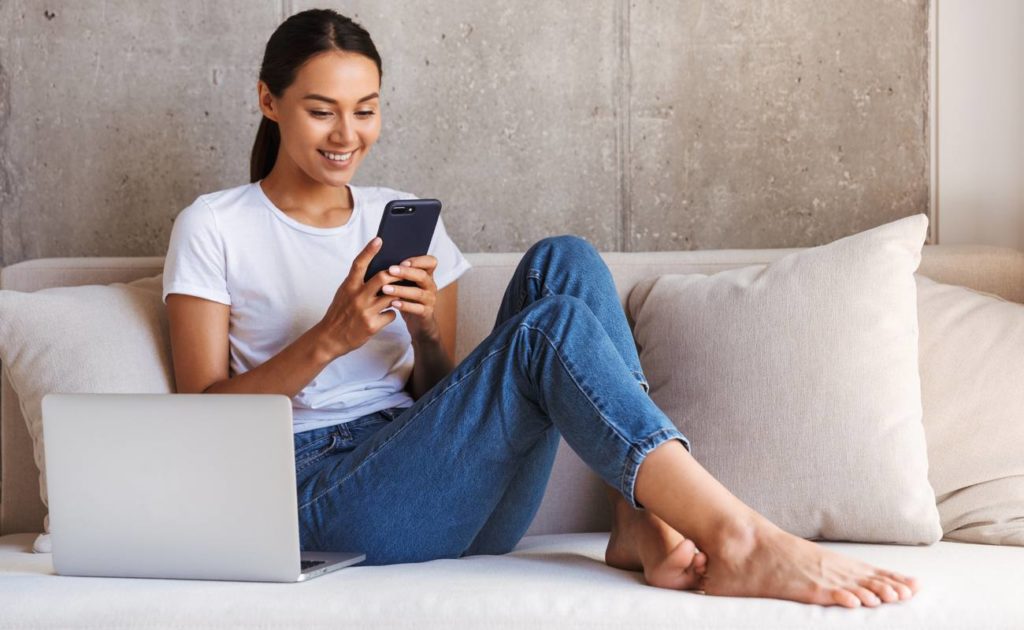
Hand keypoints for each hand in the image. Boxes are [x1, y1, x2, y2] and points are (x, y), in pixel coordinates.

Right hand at [316, 237, 404, 359]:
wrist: (330, 338)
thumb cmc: (339, 312)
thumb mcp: (344, 293)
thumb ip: (358, 282)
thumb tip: (377, 270)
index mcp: (349, 286)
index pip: (359, 264)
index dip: (369, 251)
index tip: (379, 239)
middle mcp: (357, 297)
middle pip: (382, 278)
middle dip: (395, 274)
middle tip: (404, 272)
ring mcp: (365, 312)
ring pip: (391, 297)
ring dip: (398, 295)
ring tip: (400, 293)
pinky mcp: (372, 326)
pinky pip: (391, 315)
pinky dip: (392, 313)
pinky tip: (387, 314)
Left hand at [379, 254, 438, 340]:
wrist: (417, 321)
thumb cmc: (407, 298)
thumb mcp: (405, 284)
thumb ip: (399, 274)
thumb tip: (379, 262)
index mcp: (426, 275)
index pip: (430, 262)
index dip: (418, 260)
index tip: (402, 261)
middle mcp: (430, 286)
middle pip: (423, 276)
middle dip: (406, 272)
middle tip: (390, 270)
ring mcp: (430, 300)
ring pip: (418, 293)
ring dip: (401, 290)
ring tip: (385, 289)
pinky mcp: (426, 313)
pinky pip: (417, 309)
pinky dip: (405, 306)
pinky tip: (393, 304)